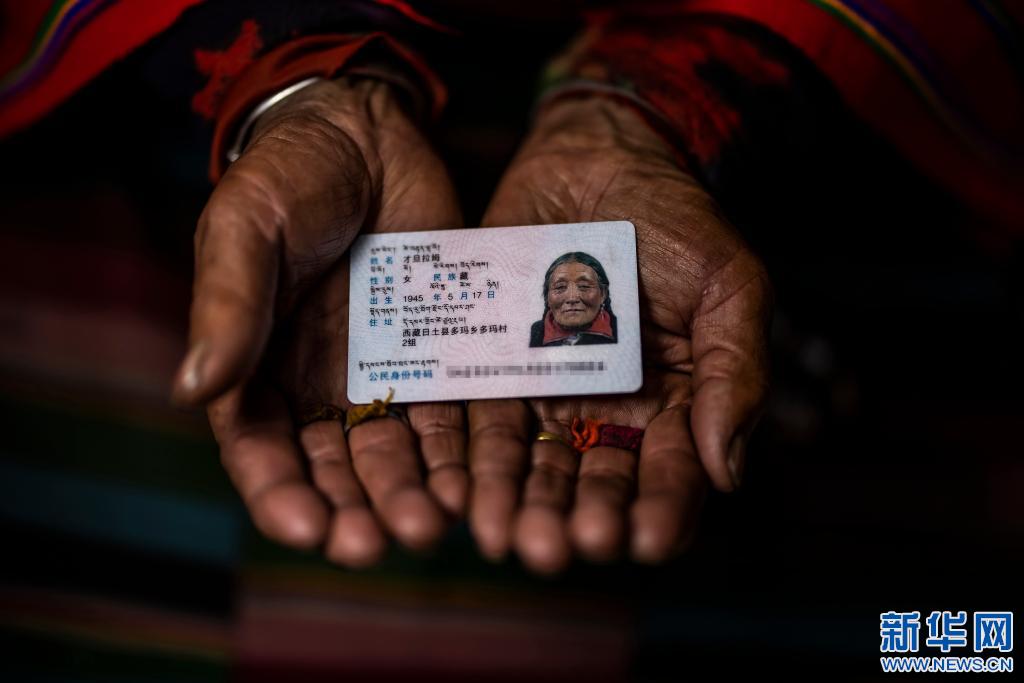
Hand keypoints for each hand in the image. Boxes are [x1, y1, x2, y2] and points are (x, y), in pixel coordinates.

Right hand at [172, 77, 466, 566]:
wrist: (369, 132)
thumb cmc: (292, 175)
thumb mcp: (249, 229)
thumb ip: (229, 305)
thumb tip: (192, 391)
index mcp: (257, 365)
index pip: (261, 449)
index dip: (280, 493)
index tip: (307, 528)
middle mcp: (319, 384)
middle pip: (334, 467)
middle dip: (353, 508)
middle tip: (375, 544)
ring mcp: (383, 372)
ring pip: (395, 453)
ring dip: (408, 495)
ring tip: (429, 527)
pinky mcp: (439, 354)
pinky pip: (450, 414)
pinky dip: (459, 454)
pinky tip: (472, 485)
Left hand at [468, 96, 770, 572]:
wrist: (597, 159)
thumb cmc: (676, 221)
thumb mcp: (727, 288)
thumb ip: (735, 374)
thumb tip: (728, 472)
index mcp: (674, 404)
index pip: (670, 473)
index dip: (659, 509)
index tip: (642, 539)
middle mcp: (609, 412)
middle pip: (593, 483)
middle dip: (574, 519)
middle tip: (556, 547)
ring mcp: (549, 392)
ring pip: (534, 464)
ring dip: (517, 504)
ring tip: (502, 536)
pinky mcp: (495, 366)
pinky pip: (481, 419)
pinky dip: (471, 457)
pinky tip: (459, 492)